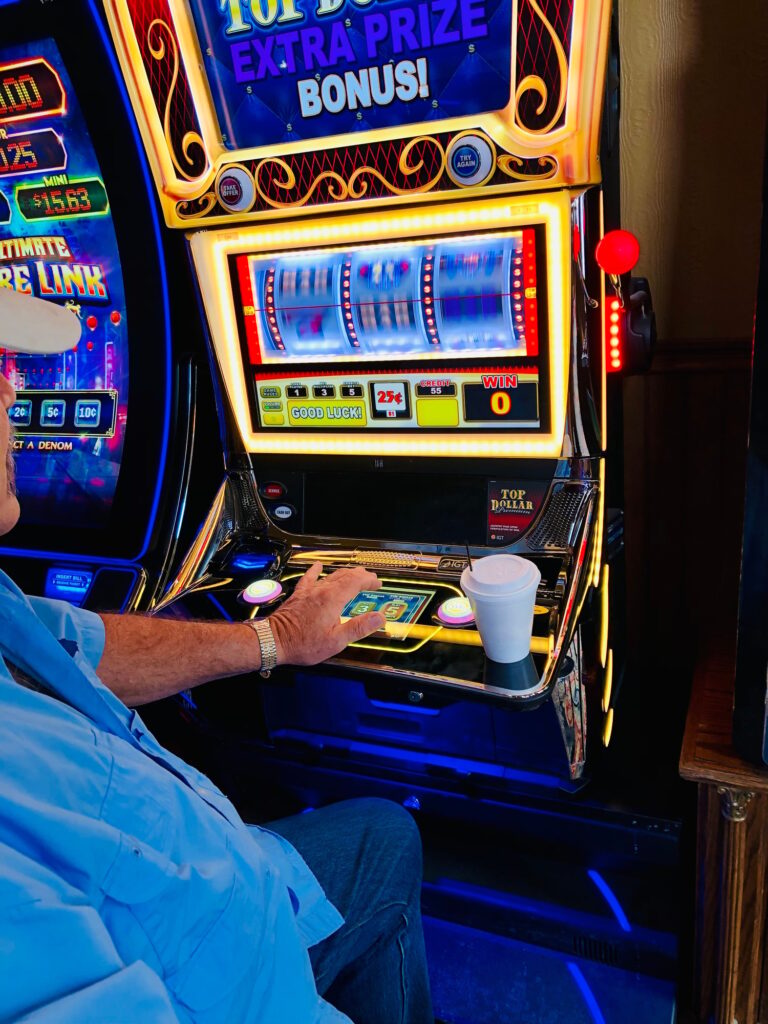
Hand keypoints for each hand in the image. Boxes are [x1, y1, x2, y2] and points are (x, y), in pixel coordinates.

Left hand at [269, 563, 383, 665]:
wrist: (274, 641)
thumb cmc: (303, 644)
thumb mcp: (337, 641)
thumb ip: (359, 628)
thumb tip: (379, 618)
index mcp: (333, 599)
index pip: (356, 582)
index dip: (368, 580)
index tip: (377, 582)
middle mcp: (321, 591)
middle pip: (345, 576)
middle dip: (360, 575)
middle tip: (370, 578)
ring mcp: (309, 591)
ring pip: (330, 576)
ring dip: (345, 573)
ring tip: (354, 573)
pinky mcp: (299, 595)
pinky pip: (309, 578)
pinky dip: (316, 571)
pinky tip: (318, 566)